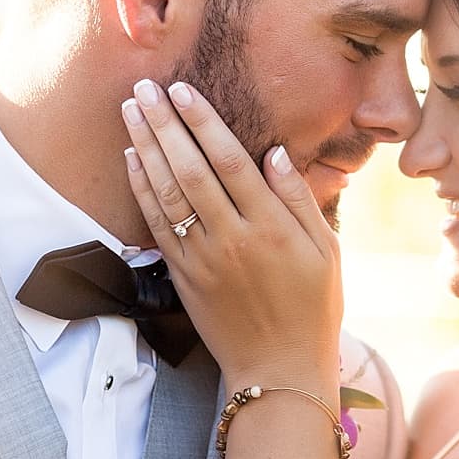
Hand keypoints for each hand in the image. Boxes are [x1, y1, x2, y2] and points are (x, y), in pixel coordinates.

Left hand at [120, 78, 341, 382]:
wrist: (279, 371)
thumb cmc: (312, 309)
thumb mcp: (327, 252)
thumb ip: (298, 200)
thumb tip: (274, 152)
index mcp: (272, 228)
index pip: (231, 161)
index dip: (203, 122)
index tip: (183, 90)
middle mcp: (232, 239)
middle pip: (191, 169)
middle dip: (165, 124)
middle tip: (144, 86)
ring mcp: (203, 259)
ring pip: (167, 193)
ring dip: (146, 147)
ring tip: (131, 110)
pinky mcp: (183, 278)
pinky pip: (157, 225)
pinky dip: (142, 190)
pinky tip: (133, 159)